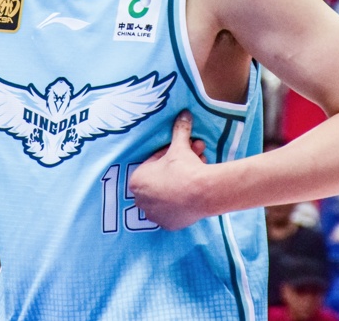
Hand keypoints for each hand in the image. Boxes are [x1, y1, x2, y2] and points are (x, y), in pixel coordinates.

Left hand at [128, 111, 210, 230]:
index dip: (168, 156)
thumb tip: (184, 113)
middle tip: (194, 157)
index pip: (152, 164)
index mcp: (136, 181)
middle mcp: (141, 200)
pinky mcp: (168, 225)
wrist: (202, 192)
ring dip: (179, 183)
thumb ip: (179, 129)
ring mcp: (154, 215)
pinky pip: (174, 210)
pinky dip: (182, 202)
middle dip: (177, 168)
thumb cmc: (184, 168)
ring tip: (198, 172)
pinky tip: (193, 192)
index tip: (181, 151)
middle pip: (161, 179)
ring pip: (167, 195)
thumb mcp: (179, 146)